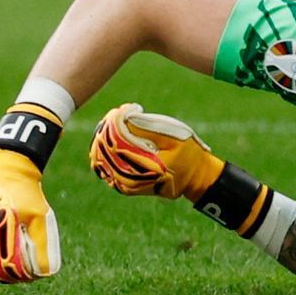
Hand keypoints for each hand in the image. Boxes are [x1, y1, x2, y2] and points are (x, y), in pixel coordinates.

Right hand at [0, 150, 61, 282]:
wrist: (6, 172)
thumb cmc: (27, 195)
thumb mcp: (40, 217)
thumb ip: (41, 243)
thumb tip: (43, 272)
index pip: (6, 260)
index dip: (18, 274)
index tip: (29, 278)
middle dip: (5, 273)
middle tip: (19, 278)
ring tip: (4, 271)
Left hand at [89, 103, 223, 200]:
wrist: (194, 178)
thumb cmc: (189, 154)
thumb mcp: (176, 136)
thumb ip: (149, 127)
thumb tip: (123, 118)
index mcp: (147, 165)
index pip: (119, 139)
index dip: (117, 120)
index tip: (127, 108)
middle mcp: (133, 179)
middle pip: (106, 149)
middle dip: (108, 127)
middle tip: (118, 113)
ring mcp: (127, 185)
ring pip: (101, 159)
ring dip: (103, 139)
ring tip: (112, 124)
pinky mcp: (125, 187)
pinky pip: (105, 168)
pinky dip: (103, 153)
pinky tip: (108, 141)